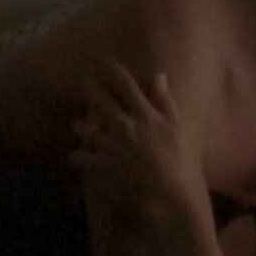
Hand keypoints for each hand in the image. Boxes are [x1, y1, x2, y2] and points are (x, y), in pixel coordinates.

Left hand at [69, 62, 211, 235]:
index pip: (124, 84)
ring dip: (81, 127)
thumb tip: (158, 75)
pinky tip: (77, 157)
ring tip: (78, 126)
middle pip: (99, 101)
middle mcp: (124, 126)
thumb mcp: (176, 127)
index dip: (112, 70)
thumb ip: (165, 100)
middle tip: (84, 86)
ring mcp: (111, 146)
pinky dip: (77, 156)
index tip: (104, 63)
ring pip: (85, 129)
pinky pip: (80, 157)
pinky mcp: (101, 166)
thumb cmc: (178, 160)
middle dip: (90, 91)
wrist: (170, 192)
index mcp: (144, 115)